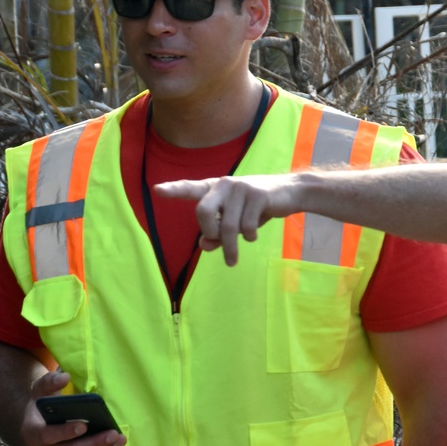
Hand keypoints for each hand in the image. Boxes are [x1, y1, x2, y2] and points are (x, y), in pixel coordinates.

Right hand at [21, 371, 125, 445]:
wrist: (32, 432)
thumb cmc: (41, 409)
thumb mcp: (40, 393)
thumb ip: (50, 382)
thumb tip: (65, 377)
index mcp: (32, 432)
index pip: (48, 435)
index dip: (66, 432)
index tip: (84, 425)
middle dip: (93, 443)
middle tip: (113, 434)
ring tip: (119, 439)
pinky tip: (112, 445)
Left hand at [155, 174, 302, 265]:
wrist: (290, 192)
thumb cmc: (256, 208)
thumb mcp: (235, 221)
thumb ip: (217, 233)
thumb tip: (204, 245)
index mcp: (215, 188)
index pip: (191, 189)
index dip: (174, 190)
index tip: (157, 190)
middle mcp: (225, 184)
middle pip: (203, 212)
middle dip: (209, 234)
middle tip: (217, 244)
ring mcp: (241, 188)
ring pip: (228, 226)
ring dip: (230, 247)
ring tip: (232, 260)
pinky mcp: (258, 195)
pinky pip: (247, 227)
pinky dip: (249, 237)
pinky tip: (253, 236)